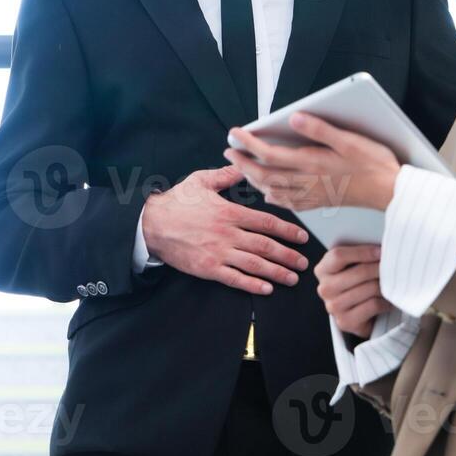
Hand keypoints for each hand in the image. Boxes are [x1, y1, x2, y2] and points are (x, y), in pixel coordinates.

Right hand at [141, 164, 310, 294]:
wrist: (151, 224)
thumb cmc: (176, 202)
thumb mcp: (200, 181)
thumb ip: (225, 176)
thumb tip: (243, 167)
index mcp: (229, 212)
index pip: (265, 222)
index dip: (287, 230)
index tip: (302, 237)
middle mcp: (227, 234)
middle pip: (265, 246)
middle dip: (288, 256)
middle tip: (304, 263)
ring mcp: (218, 253)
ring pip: (254, 265)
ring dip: (276, 272)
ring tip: (292, 278)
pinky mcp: (208, 268)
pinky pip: (234, 278)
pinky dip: (252, 285)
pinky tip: (265, 288)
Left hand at [224, 113, 401, 211]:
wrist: (390, 193)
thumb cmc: (374, 164)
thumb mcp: (349, 140)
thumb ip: (320, 130)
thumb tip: (294, 118)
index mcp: (311, 163)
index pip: (268, 154)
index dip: (247, 143)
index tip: (233, 133)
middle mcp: (306, 181)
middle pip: (264, 174)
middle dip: (242, 163)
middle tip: (228, 152)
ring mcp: (311, 195)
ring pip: (272, 190)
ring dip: (254, 179)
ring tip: (243, 168)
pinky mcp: (318, 202)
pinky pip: (287, 202)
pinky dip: (273, 195)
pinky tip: (270, 192)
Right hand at [316, 244, 390, 336]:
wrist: (354, 313)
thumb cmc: (355, 284)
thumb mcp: (350, 266)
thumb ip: (358, 255)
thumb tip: (382, 246)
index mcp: (323, 270)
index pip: (338, 255)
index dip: (363, 252)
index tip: (381, 251)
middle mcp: (325, 288)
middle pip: (358, 272)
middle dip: (379, 268)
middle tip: (393, 266)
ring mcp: (333, 306)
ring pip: (369, 289)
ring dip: (385, 285)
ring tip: (393, 282)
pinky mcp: (345, 321)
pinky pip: (373, 305)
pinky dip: (385, 302)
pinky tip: (388, 300)